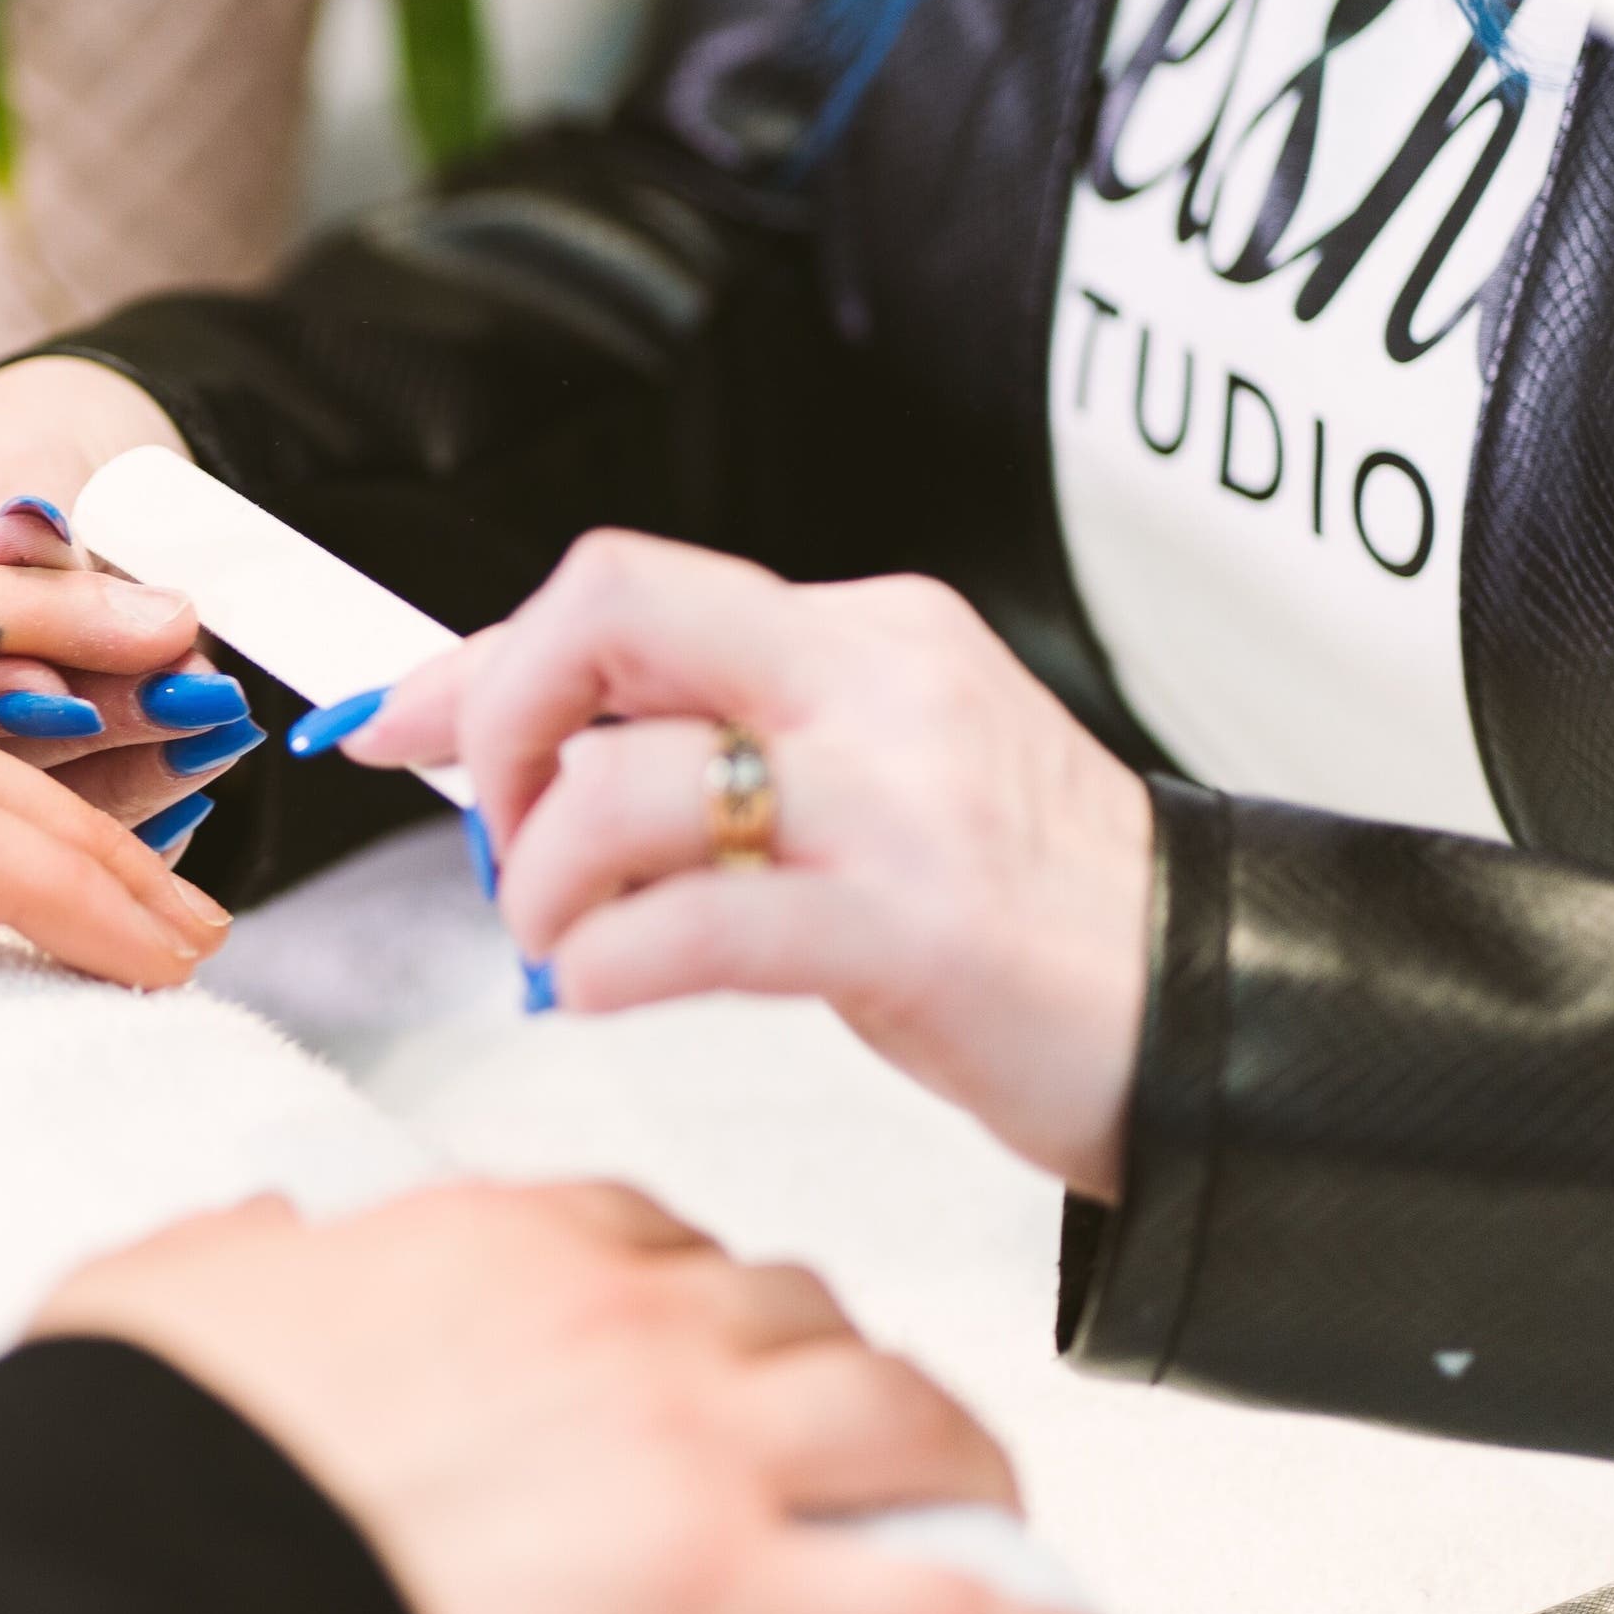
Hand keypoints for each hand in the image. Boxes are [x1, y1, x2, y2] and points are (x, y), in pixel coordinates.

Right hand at [34, 1183, 1149, 1613]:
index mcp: (486, 1242)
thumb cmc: (149, 1452)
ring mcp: (686, 1447)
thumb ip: (238, 1254)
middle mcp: (613, 1318)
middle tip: (853, 1407)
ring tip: (977, 1495)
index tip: (705, 1316)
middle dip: (832, 1355)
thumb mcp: (165, 1291)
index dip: (695, 1281)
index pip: (641, 1229)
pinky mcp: (730, 1595)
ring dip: (950, 1453)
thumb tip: (256, 1238)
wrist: (151, 1568)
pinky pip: (941, 1606)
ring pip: (893, 1412)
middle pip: (787, 1309)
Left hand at [330, 533, 1152, 1198]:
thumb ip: (726, 751)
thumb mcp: (875, 787)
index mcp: (866, 635)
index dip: (475, 660)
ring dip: (537, 880)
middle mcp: (874, 682)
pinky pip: (683, 924)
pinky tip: (599, 991)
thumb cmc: (1039, 922)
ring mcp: (891, 800)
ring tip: (560, 944)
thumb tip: (536, 760)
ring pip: (616, 780)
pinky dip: (598, 964)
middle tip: (499, 830)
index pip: (620, 594)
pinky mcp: (907, 926)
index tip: (390, 721)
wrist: (1224, 1019)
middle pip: (603, 610)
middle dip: (498, 718)